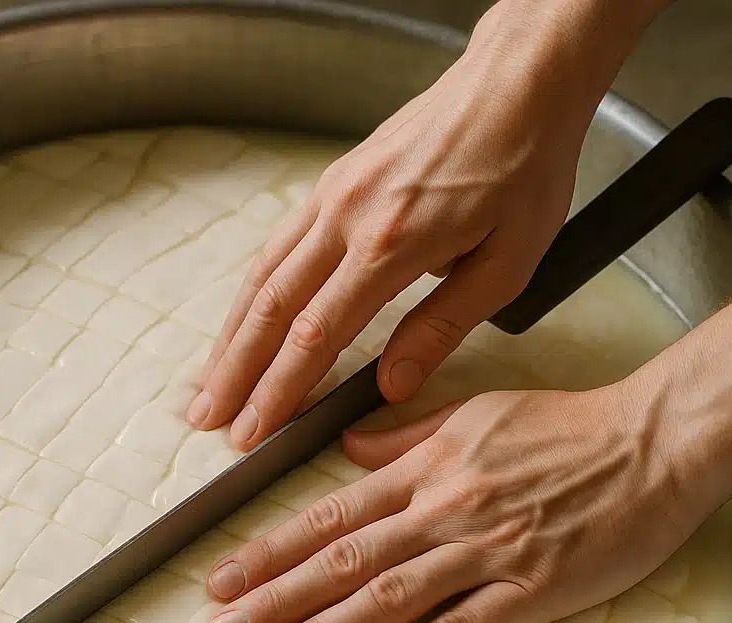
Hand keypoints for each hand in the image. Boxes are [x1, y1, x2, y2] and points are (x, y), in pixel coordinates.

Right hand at [185, 0, 654, 450]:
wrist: (517, 83)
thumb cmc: (523, 171)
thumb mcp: (506, 264)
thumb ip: (441, 328)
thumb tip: (391, 386)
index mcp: (391, 245)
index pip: (316, 334)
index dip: (279, 389)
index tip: (255, 430)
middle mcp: (346, 218)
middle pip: (271, 308)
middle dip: (235, 372)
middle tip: (208, 419)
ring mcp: (332, 195)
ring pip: (262, 275)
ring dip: (230, 335)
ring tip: (208, 382)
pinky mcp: (332, 183)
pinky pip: (276, 246)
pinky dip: (251, 292)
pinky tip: (241, 321)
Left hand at [202, 382, 706, 622]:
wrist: (653, 442)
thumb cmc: (564, 426)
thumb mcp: (475, 414)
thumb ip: (406, 437)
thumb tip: (347, 451)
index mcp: (426, 467)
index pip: (329, 514)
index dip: (269, 550)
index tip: (221, 578)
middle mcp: (444, 510)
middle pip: (342, 563)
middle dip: (273, 600)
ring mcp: (486, 552)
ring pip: (386, 599)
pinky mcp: (531, 591)